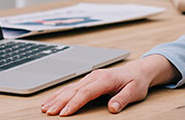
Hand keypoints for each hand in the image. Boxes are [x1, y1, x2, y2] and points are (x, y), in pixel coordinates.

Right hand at [40, 54, 179, 115]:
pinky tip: (52, 100)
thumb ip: (123, 99)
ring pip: (70, 88)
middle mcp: (95, 77)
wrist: (139, 70)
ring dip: (57, 98)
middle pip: (74, 90)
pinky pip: (72, 87)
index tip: (64, 113)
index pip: (86, 92)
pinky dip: (60, 94)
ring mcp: (91, 77)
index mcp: (105, 79)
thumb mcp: (135, 91)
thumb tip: (112, 108)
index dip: (74, 103)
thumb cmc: (136, 81)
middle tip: (49, 113)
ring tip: (45, 108)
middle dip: (60, 102)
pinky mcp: (89, 80)